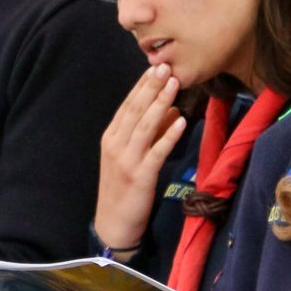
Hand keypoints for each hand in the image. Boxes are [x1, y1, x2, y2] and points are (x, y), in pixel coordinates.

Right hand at [92, 67, 185, 252]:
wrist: (114, 223)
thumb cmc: (123, 189)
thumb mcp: (131, 157)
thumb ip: (149, 133)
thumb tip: (172, 110)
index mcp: (111, 138)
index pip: (127, 106)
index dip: (142, 86)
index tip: (155, 68)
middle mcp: (116, 145)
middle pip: (136, 111)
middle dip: (152, 88)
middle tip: (166, 67)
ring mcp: (126, 160)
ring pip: (145, 126)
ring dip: (161, 103)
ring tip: (174, 85)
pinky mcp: (140, 176)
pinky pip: (156, 151)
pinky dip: (168, 135)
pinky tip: (180, 121)